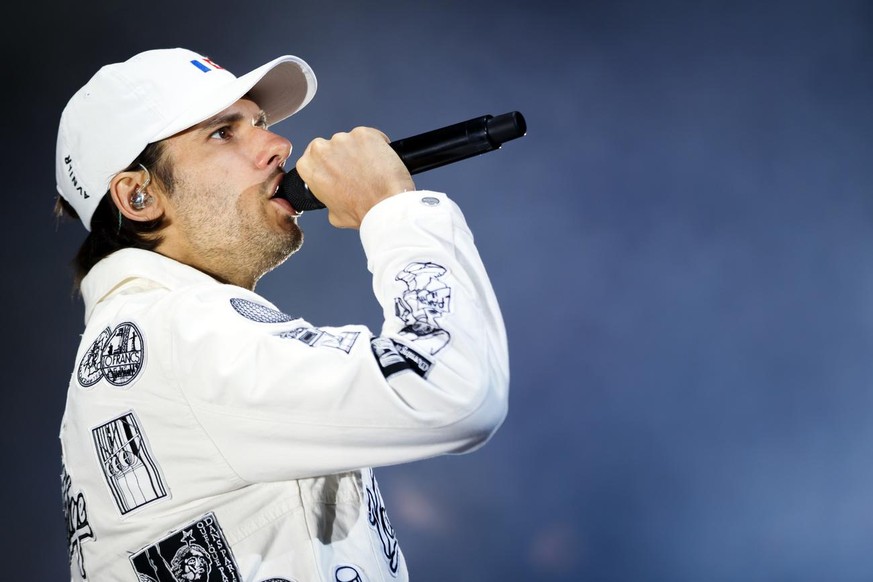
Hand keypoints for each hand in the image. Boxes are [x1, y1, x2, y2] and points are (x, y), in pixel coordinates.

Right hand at [296, 127, 414, 228]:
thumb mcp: (334, 214)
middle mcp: (321, 149)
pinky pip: (370, 136)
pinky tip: (381, 161)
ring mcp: (343, 139)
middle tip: (356, 172)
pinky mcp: (364, 133)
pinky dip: (376, 145)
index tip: (337, 171)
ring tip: (371, 169)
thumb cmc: (362, 211)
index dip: (327, 164)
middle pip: (331, 146)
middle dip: (342, 156)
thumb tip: (334, 196)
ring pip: (351, 141)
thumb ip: (328, 198)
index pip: (313, 157)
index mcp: (308, 166)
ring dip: (359, 151)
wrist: (385, 205)